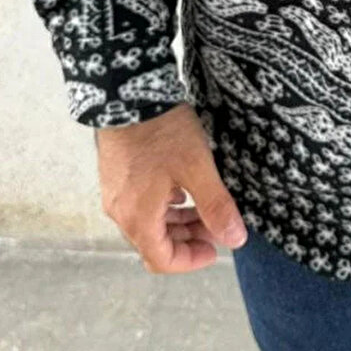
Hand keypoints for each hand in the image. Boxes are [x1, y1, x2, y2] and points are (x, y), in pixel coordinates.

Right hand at [96, 103, 246, 272]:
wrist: (126, 90)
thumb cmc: (161, 130)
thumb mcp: (197, 168)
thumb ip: (215, 206)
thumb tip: (235, 240)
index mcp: (138, 217)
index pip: (162, 260)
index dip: (190, 260)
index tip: (215, 249)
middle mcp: (121, 211)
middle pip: (154, 242)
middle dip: (188, 239)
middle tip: (216, 224)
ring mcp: (115, 192)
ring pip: (148, 222)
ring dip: (177, 222)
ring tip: (204, 206)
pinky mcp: (115, 175)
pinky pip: (140, 203)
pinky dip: (163, 205)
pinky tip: (182, 188)